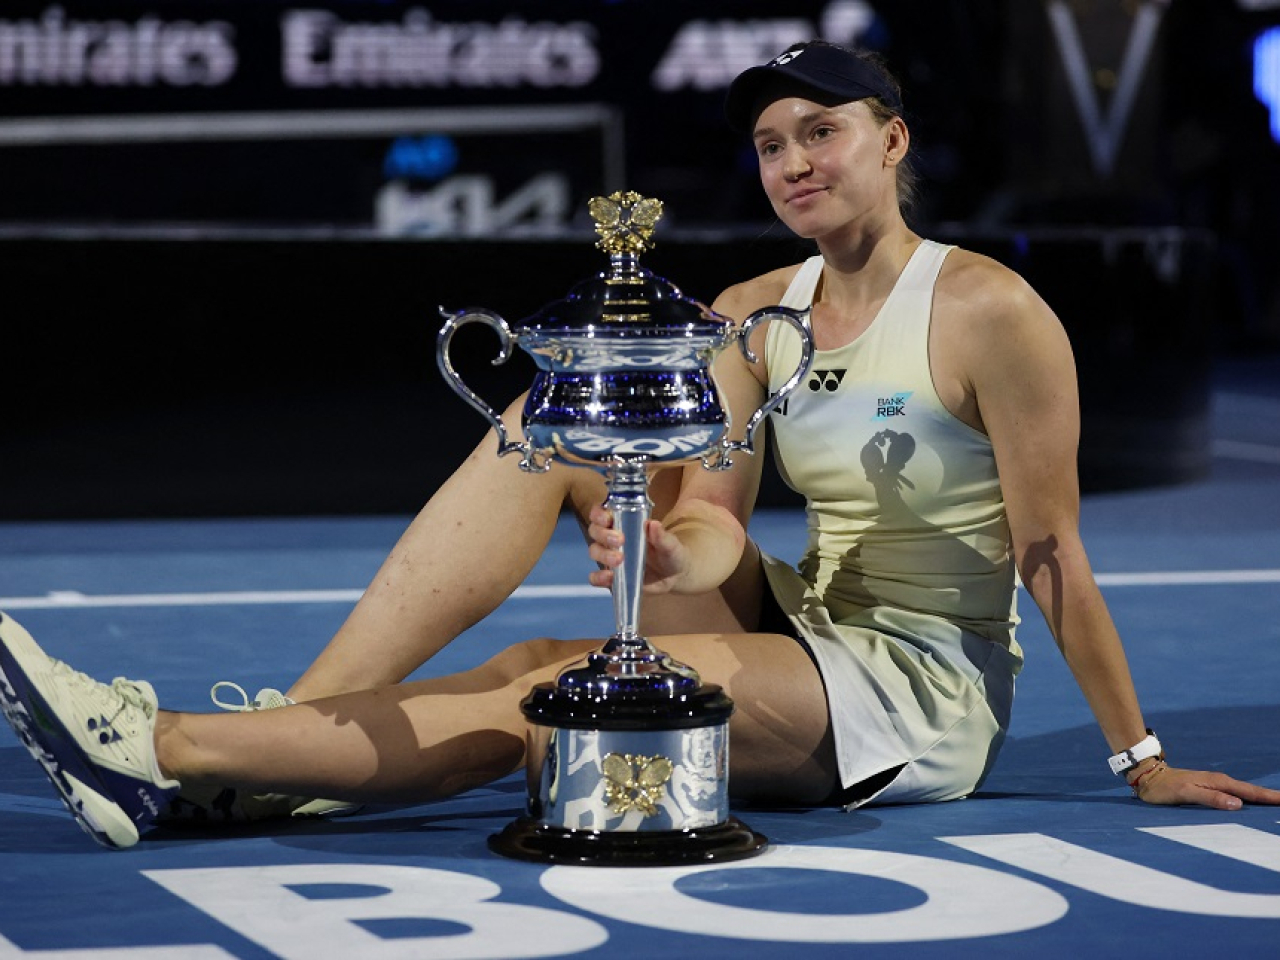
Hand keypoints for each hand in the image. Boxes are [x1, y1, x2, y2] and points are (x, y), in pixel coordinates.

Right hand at [585, 505, 689, 593]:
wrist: (675, 576)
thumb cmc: (670, 553)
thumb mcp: (671, 544)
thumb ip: (662, 536)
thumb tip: (653, 524)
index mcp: (624, 523)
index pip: (602, 513)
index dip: (599, 513)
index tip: (608, 519)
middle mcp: (612, 538)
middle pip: (595, 531)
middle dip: (603, 534)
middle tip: (620, 540)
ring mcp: (610, 557)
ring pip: (594, 551)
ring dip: (603, 554)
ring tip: (619, 560)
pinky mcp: (612, 577)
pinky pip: (596, 577)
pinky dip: (598, 577)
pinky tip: (609, 577)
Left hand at [1133, 762, 1279, 809]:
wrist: (1148, 777)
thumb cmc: (1164, 788)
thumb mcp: (1186, 793)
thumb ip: (1211, 798)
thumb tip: (1238, 804)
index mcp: (1218, 782)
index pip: (1249, 792)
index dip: (1268, 797)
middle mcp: (1219, 781)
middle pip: (1251, 791)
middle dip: (1270, 797)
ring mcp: (1215, 784)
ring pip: (1244, 792)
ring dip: (1261, 797)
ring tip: (1275, 802)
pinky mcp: (1209, 788)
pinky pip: (1234, 793)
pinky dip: (1247, 797)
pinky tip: (1251, 802)